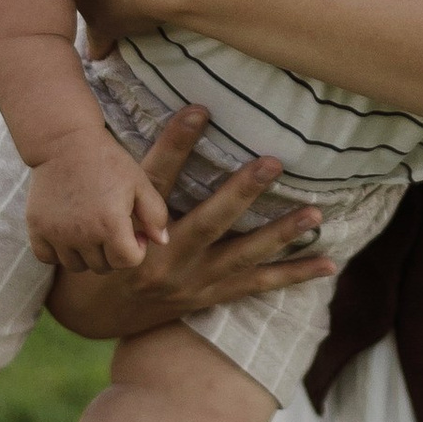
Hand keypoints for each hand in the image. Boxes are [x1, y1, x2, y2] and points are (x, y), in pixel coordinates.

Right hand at [24, 129, 171, 277]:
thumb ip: (155, 214)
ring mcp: (57, 233)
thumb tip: (162, 242)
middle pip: (103, 266)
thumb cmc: (107, 160)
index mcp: (111, 224)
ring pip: (76, 265)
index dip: (136, 250)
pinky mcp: (37, 228)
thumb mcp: (139, 182)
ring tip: (90, 230)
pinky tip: (67, 234)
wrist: (65, 142)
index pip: (127, 262)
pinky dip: (58, 252)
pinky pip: (47, 258)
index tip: (134, 233)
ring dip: (86, 254)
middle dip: (112, 252)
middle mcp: (83, 234)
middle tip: (112, 229)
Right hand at [42, 110, 330, 342]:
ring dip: (281, 234)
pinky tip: (329, 262)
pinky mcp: (210, 297)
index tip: (199, 109)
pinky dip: (295, 275)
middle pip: (208, 222)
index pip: (155, 182)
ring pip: (242, 257)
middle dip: (242, 192)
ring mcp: (192, 283)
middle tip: (273, 163)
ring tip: (315, 212)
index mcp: (135, 234)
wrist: (93, 313)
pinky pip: (258, 285)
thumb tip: (160, 124)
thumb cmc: (103, 249)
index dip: (176, 145)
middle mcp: (165, 261)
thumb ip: (132, 178)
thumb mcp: (107, 214)